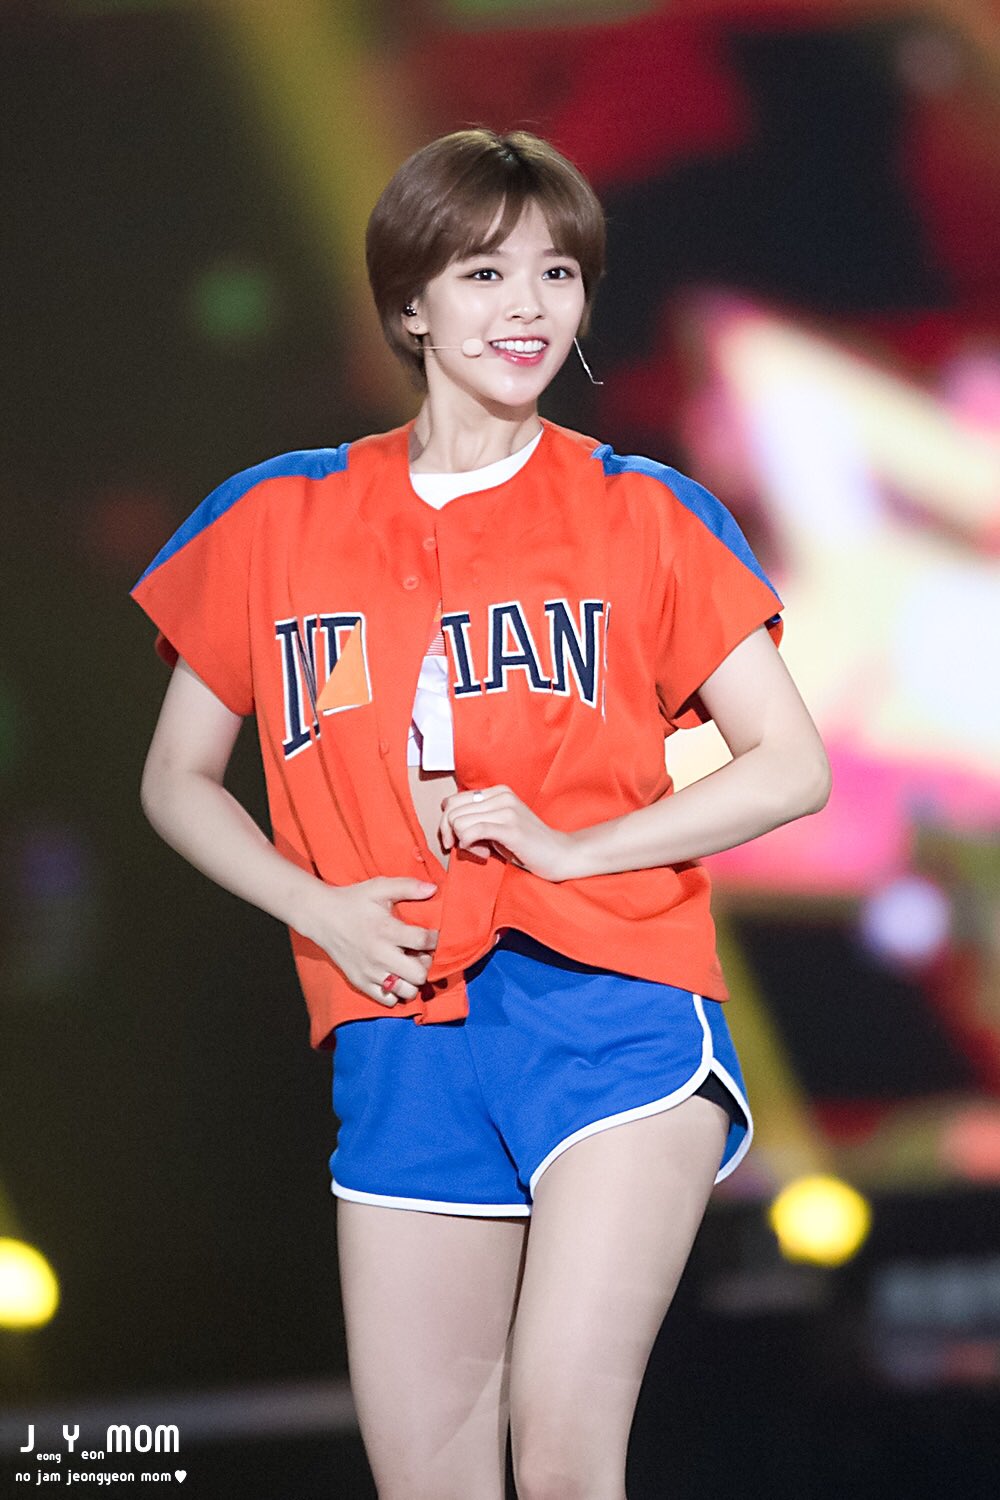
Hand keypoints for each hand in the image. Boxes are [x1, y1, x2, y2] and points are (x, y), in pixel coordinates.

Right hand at [300, 876, 438, 1006]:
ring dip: (412, 980)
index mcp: (386, 930)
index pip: (423, 941)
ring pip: (407, 991)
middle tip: (419, 954)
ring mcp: (370, 972)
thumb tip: (433, 888)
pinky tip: (394, 975)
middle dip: (425, 964)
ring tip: (407, 966)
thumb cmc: (353, 901)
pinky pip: (388, 1000)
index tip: (431, 935)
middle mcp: (379, 955)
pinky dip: (396, 991)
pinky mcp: (360, 982)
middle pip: (419, 973)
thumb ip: (408, 886)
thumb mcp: (379, 887)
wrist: (322, 917)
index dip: (434, 939)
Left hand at [438, 785, 575, 883]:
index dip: (447, 824)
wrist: (560, 854)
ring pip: (459, 822)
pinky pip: (472, 831)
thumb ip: (476, 819)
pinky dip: (468, 844)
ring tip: (481, 851)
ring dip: (463, 842)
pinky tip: (482, 853)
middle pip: (452, 812)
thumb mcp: (498, 825)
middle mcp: (501, 795)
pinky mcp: (510, 828)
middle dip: (451, 834)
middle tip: (467, 848)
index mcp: (497, 791)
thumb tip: (447, 823)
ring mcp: (507, 810)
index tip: (457, 840)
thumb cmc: (527, 845)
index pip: (453, 801)